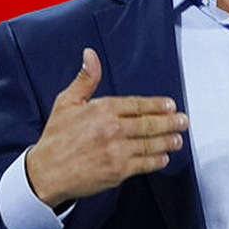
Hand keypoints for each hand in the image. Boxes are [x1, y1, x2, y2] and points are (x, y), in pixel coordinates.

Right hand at [25, 48, 187, 206]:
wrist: (45, 173)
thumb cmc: (56, 137)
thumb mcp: (67, 102)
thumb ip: (85, 79)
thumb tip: (90, 55)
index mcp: (102, 109)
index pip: (137, 105)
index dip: (157, 105)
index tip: (170, 105)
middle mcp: (112, 129)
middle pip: (149, 124)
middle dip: (169, 122)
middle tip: (183, 121)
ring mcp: (117, 151)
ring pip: (150, 144)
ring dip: (167, 141)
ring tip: (178, 138)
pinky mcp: (117, 171)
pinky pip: (143, 164)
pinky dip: (156, 160)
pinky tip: (164, 157)